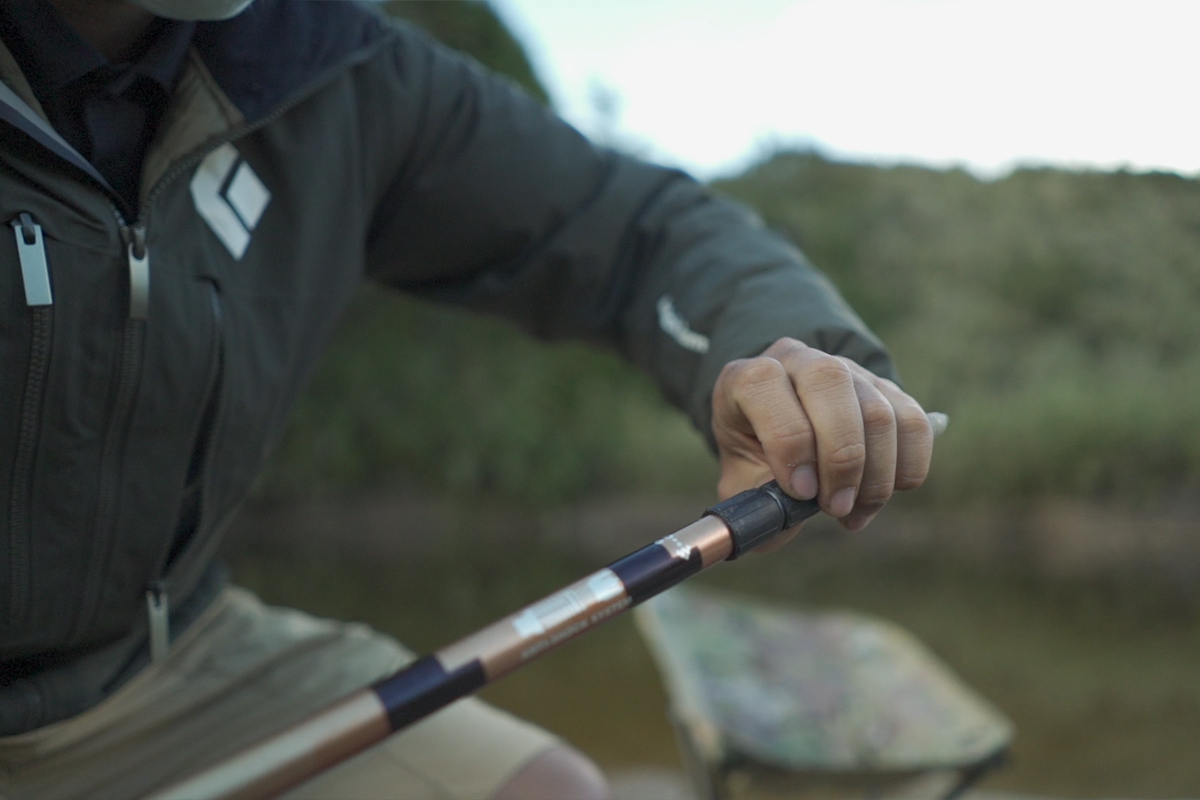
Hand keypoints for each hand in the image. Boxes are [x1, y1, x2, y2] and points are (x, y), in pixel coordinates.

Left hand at [711, 338, 933, 548]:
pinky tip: (882, 494)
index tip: (800, 492)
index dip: (787, 439)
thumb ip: (756, 503)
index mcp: (745, 378)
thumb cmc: (756, 459)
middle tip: (835, 508)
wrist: (782, 432)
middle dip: (841, 457)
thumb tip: (782, 522)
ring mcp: (847, 370)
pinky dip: (907, 467)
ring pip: (878, 410)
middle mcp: (798, 362)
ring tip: (852, 513)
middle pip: (831, 384)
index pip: (764, 384)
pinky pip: (913, 422)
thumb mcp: (741, 479)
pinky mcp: (886, 389)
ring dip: (874, 475)